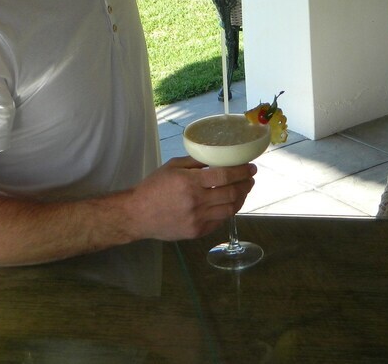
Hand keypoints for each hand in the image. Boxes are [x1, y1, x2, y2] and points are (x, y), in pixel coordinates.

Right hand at [125, 156, 255, 241]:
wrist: (137, 215)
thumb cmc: (153, 187)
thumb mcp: (173, 167)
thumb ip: (196, 162)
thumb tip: (219, 156)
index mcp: (190, 182)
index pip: (225, 176)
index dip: (242, 171)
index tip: (251, 167)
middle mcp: (196, 202)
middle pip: (232, 193)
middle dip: (246, 184)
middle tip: (250, 178)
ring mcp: (197, 219)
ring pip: (230, 209)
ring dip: (242, 198)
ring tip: (244, 190)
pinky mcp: (196, 232)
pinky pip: (220, 221)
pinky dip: (229, 211)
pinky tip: (230, 203)